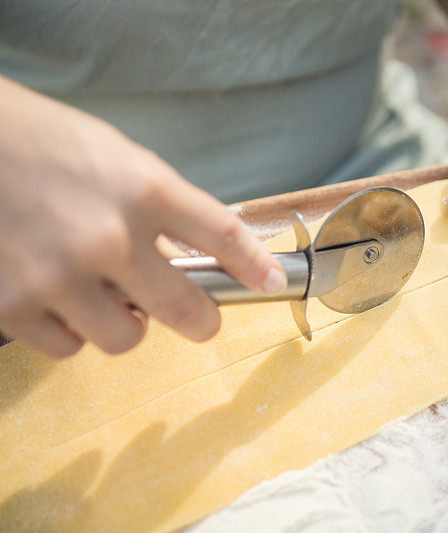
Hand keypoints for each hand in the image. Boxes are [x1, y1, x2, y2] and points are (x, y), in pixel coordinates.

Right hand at [0, 78, 285, 356]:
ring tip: (103, 291)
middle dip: (202, 321)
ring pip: (124, 338)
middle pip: (186, 310)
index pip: (223, 235)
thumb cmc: (42, 142)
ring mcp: (58, 277)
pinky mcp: (11, 305)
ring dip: (123, 322)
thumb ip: (159, 208)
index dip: (256, 265)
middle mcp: (107, 238)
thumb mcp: (118, 159)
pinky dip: (69, 328)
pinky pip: (67, 346)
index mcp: (142, 189)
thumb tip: (191, 254)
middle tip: (200, 319)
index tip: (272, 282)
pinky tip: (57, 295)